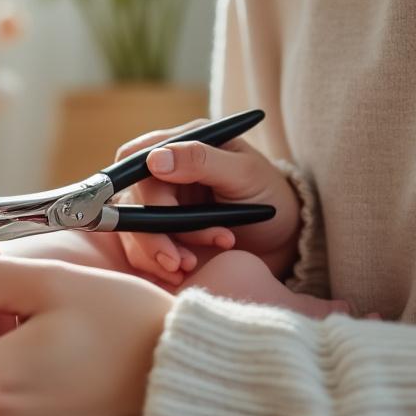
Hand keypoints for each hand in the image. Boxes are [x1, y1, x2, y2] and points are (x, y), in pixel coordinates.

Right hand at [113, 118, 300, 284]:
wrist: (283, 239)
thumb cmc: (270, 197)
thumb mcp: (244, 173)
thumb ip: (202, 160)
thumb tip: (154, 159)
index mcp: (182, 145)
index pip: (136, 157)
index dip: (133, 182)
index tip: (155, 212)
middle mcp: (165, 173)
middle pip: (132, 199)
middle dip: (153, 232)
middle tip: (177, 258)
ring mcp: (161, 205)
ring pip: (135, 228)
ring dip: (158, 251)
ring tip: (191, 264)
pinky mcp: (162, 234)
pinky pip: (141, 250)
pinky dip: (158, 264)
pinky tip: (185, 270)